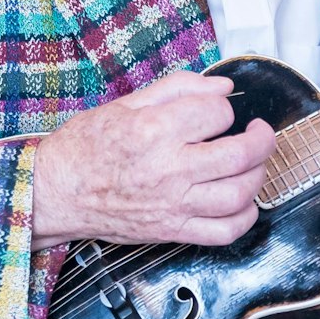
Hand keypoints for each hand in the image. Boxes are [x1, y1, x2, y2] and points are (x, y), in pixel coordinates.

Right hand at [31, 71, 276, 248]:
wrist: (57, 192)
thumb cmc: (86, 146)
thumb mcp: (127, 103)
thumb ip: (179, 88)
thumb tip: (222, 86)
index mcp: (154, 130)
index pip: (217, 112)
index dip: (224, 107)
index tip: (216, 111)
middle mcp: (168, 169)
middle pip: (240, 154)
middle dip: (262, 139)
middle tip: (260, 132)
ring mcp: (173, 204)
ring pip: (240, 194)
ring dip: (258, 176)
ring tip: (253, 164)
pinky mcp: (173, 231)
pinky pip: (224, 232)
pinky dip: (245, 217)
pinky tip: (244, 201)